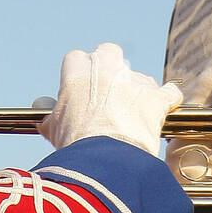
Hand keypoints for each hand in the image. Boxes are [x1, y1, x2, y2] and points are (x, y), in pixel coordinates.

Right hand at [36, 42, 181, 156]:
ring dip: (137, 89)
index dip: (80, 74)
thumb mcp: (53, 129)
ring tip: (132, 114)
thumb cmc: (74, 145)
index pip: (77, 59)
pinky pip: (169, 92)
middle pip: (110, 52)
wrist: (104, 159)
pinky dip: (167, 99)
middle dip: (111, 67)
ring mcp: (134, 80)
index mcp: (77, 71)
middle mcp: (107, 67)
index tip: (81, 88)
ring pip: (138, 76)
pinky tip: (163, 109)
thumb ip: (49, 114)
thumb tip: (43, 110)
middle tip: (108, 91)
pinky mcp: (157, 98)